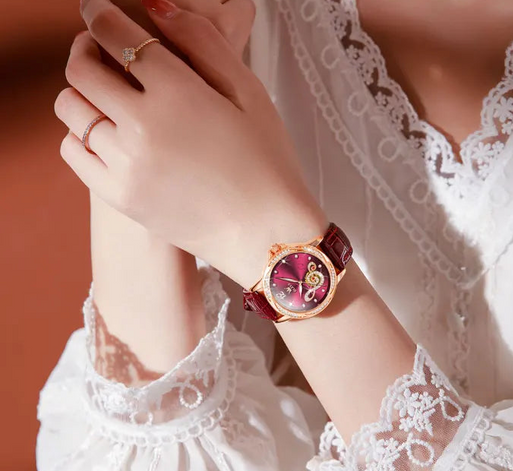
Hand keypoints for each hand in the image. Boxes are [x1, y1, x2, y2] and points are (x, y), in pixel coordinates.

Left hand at [55, 0, 325, 287]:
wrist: (265, 233)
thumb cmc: (266, 164)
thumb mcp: (249, 93)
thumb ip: (204, 43)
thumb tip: (158, 9)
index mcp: (178, 93)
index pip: (115, 35)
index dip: (100, 14)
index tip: (97, 11)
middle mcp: (142, 126)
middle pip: (82, 69)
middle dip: (84, 48)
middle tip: (96, 49)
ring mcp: (126, 165)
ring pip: (71, 110)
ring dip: (80, 92)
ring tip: (102, 95)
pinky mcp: (120, 197)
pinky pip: (73, 152)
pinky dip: (78, 134)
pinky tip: (104, 134)